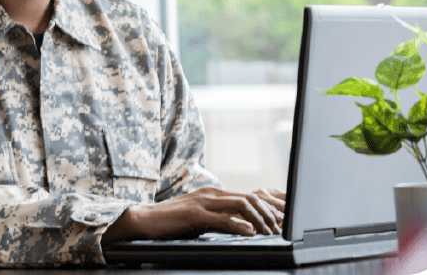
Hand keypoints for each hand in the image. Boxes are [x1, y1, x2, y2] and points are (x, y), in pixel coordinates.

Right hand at [104, 186, 286, 240]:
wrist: (144, 220)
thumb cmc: (172, 222)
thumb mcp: (201, 217)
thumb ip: (220, 217)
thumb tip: (245, 226)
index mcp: (214, 194)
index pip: (248, 196)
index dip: (268, 207)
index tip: (283, 219)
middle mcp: (210, 194)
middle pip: (249, 198)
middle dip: (269, 212)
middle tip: (282, 227)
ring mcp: (202, 202)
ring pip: (239, 205)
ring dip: (258, 219)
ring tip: (269, 231)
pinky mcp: (193, 214)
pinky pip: (221, 218)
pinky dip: (238, 225)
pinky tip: (250, 232)